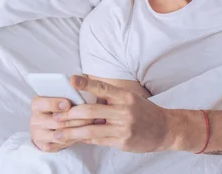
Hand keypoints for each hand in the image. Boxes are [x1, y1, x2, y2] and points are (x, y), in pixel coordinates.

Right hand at [30, 96, 94, 152]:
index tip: (68, 104)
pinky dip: (74, 139)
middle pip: (56, 122)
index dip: (55, 104)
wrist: (52, 125)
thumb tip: (78, 89)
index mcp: (37, 105)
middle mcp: (35, 120)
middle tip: (91, 116)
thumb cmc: (61, 107)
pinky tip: (84, 133)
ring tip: (90, 124)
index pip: (43, 104)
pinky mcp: (45, 146)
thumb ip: (67, 95)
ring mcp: (38, 134)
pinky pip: (61, 144)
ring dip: (78, 130)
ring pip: (60, 134)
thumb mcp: (62, 97)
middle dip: (76, 119)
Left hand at [51, 75, 172, 152]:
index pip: (103, 87)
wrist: (166, 129)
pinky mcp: (123, 142)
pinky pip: (98, 140)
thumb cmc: (145, 112)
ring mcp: (124, 127)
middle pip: (91, 110)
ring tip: (58, 133)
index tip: (71, 79)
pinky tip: (75, 139)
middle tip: (55, 116)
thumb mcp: (131, 99)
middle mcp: (125, 110)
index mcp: (126, 96)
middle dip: (69, 114)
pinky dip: (85, 139)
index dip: (86, 83)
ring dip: (71, 132)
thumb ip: (111, 99)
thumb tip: (86, 98)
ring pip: (91, 129)